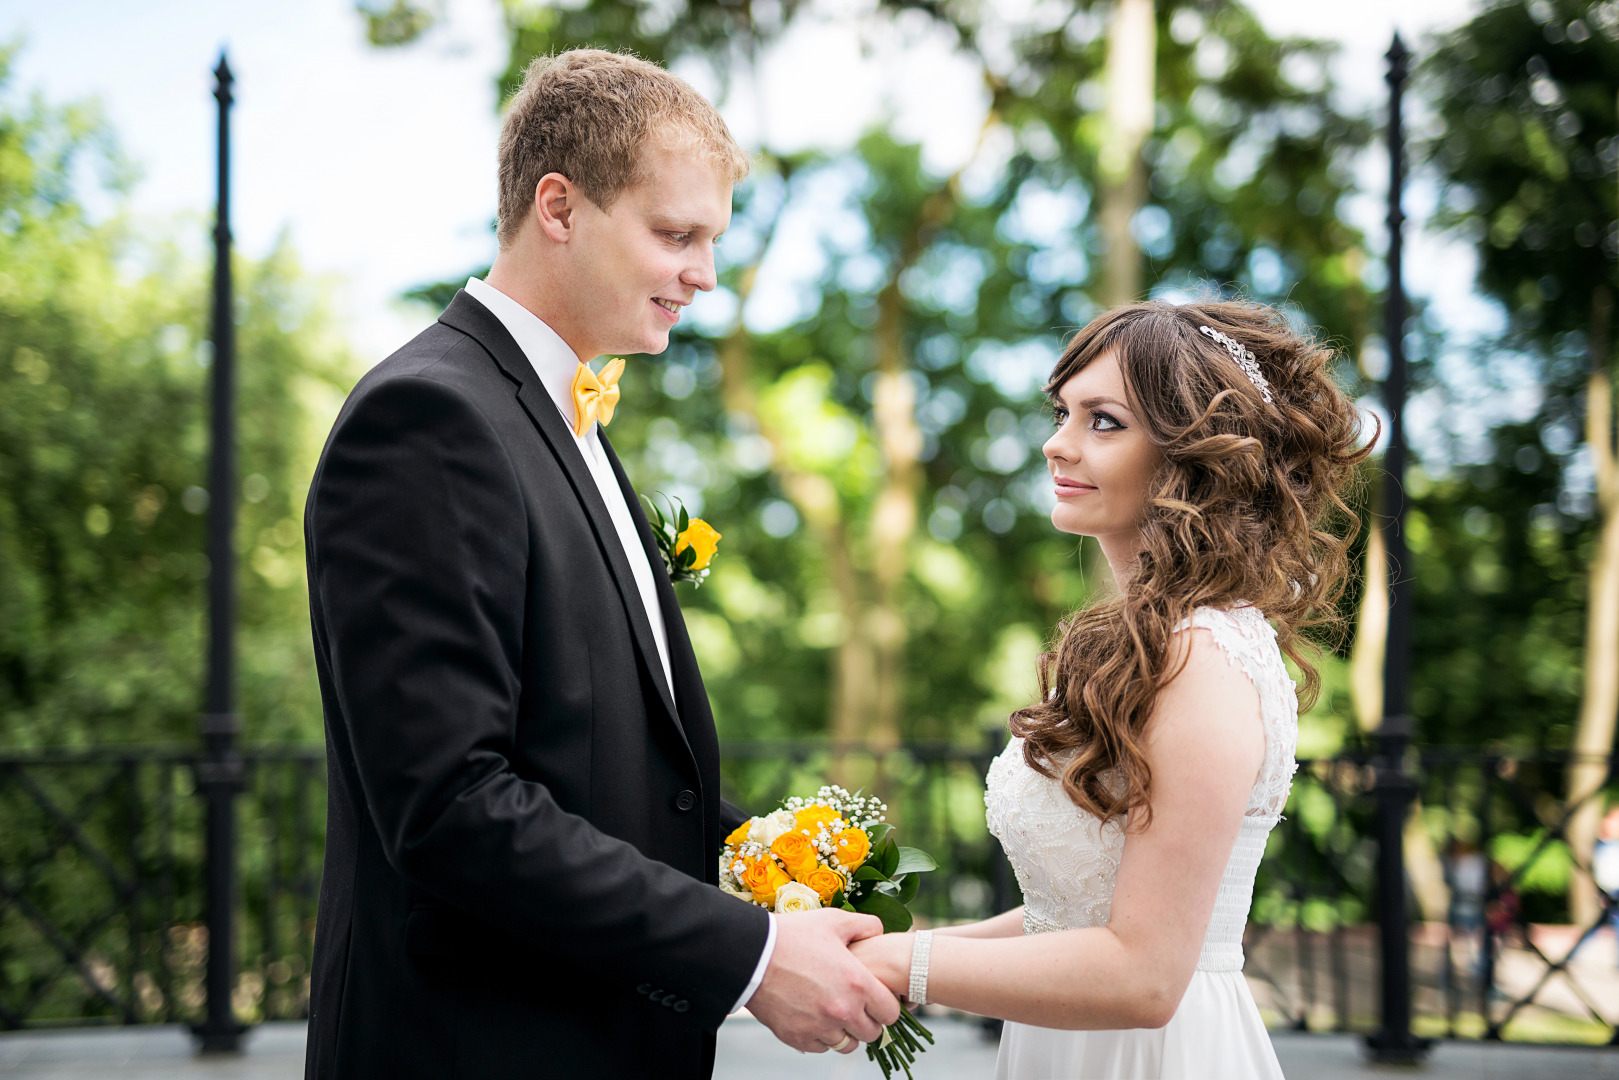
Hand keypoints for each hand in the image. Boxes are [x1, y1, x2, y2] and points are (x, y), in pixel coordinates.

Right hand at [747, 909, 901, 1053]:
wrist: (752, 954)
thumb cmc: (792, 936)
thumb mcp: (833, 920)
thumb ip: (865, 926)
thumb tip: (880, 933)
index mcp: (858, 984)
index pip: (890, 1013)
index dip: (885, 1005)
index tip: (875, 998)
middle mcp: (842, 1011)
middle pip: (872, 1033)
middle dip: (867, 1020)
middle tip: (855, 1005)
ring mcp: (819, 1027)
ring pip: (847, 1044)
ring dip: (844, 1031)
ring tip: (833, 1012)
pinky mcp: (797, 1037)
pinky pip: (820, 1047)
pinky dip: (820, 1036)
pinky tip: (813, 1016)